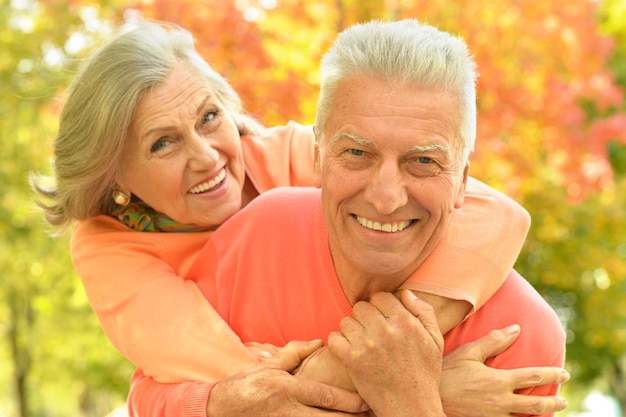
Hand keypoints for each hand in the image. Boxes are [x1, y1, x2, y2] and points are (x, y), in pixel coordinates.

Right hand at [207, 339, 368, 416]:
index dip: (349, 401)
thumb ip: (296, 352)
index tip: (367, 402)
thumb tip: (319, 341)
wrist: (220, 408)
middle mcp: (288, 410)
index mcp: (288, 388)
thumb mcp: (271, 365)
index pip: (325, 397)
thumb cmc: (248, 385)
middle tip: (372, 416)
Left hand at [328, 290, 444, 416]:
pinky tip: (348, 350)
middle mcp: (385, 330)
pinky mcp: (352, 360)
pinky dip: (338, 343)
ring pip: (346, 321)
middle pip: (361, 306)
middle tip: (370, 330)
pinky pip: (334, 338)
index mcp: (405, 322)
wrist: (412, 406)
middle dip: (364, 317)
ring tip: (360, 342)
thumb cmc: (424, 374)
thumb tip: (405, 292)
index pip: (380, 296)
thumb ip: (423, 311)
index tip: (381, 318)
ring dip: (351, 330)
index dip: (379, 306)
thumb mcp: (435, 340)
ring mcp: (367, 345)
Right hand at [440, 325, 569, 416]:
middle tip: (563, 400)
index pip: (534, 376)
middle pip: (537, 405)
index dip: (553, 374)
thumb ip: (493, 341)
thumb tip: (516, 329)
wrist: (429, 397)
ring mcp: (494, 416)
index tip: (565, 373)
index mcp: (499, 380)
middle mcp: (501, 401)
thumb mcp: (468, 353)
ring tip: (547, 414)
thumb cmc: (447, 372)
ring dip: (539, 416)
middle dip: (554, 402)